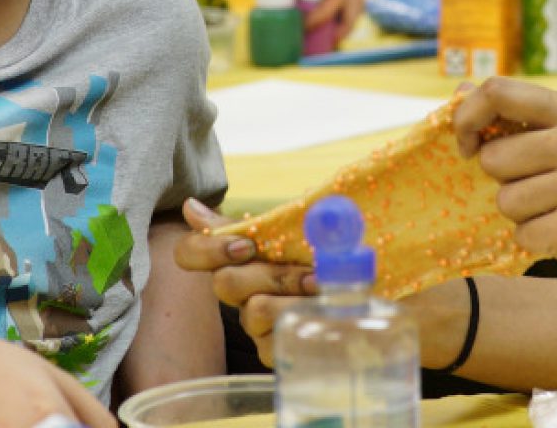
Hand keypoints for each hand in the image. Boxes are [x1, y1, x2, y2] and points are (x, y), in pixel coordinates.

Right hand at [174, 198, 317, 366]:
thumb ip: (251, 222)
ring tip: (325, 289)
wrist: (367, 289)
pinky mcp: (271, 351)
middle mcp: (241, 290)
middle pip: (225, 283)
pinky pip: (275, 341)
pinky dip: (304, 322)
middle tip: (310, 271)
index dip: (208, 249)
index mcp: (240, 256)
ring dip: (294, 297)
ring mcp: (254, 323)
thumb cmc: (327, 255)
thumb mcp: (298, 230)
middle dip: (272, 274)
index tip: (247, 246)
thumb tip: (190, 205)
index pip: (191, 252)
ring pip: (255, 310)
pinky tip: (326, 312)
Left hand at [452, 78, 556, 288]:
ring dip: (521, 214)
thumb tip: (461, 88)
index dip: (467, 117)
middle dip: (503, 181)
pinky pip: (522, 234)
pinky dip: (534, 241)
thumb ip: (512, 115)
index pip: (498, 91)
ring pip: (505, 200)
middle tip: (540, 189)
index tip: (468, 144)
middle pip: (493, 157)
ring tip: (555, 211)